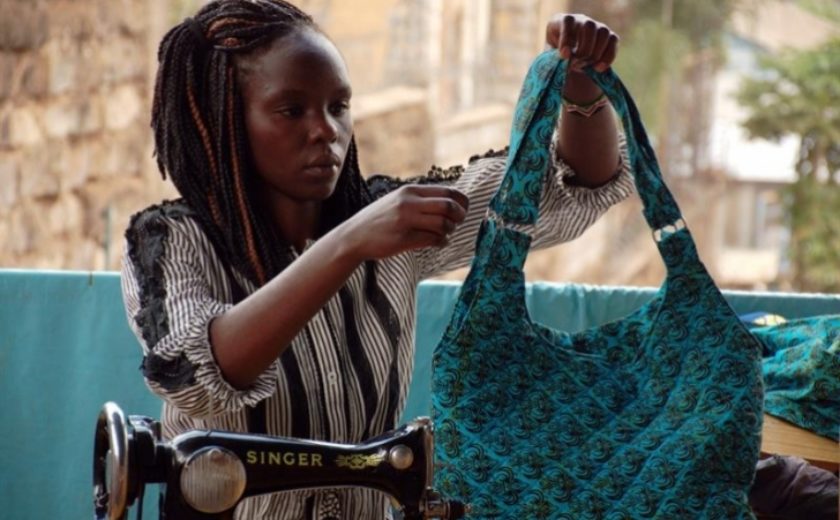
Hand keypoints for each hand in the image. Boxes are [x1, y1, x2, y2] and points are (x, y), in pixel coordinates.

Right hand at [341, 185, 468, 260]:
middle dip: (459, 217)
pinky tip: (438, 243)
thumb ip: (421, 199)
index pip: (449, 192)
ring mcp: (406, 221)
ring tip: (444, 234)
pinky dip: (441, 242)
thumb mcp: (399, 200)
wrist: (354, 236)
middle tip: (456, 224)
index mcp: (411, 191)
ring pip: (444, 224)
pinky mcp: (403, 239)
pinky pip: (433, 240)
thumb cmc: (380, 219)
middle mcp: (409, 203)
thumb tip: (451, 202)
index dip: (462, 202)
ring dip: (449, 231)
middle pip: (449, 206)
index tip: (462, 210)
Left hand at [545, 14, 618, 72]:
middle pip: (588, 27)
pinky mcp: (609, 36)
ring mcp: (597, 27)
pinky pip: (613, 41)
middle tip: (575, 65)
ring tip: (584, 67)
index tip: (564, 56)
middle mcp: (581, 20)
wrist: (568, 65)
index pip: (567, 22)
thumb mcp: (550, 59)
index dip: (566, 39)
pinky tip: (598, 69)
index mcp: (563, 22)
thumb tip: (565, 59)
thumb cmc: (556, 60)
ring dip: (594, 54)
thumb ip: (554, 60)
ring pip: (603, 33)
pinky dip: (607, 57)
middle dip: (583, 50)